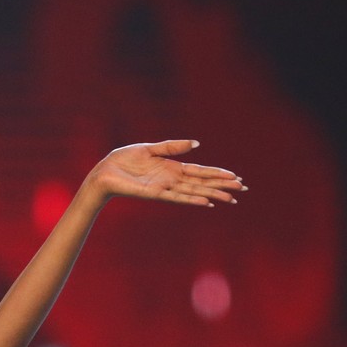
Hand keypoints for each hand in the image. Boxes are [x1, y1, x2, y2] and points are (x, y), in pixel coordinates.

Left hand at [83, 140, 244, 207]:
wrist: (104, 171)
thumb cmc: (124, 161)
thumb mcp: (150, 148)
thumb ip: (172, 147)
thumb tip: (196, 144)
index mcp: (172, 168)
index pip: (200, 172)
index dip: (217, 174)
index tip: (236, 177)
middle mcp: (171, 180)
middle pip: (202, 183)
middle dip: (222, 186)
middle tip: (242, 190)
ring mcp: (164, 188)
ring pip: (194, 192)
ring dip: (212, 195)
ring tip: (230, 199)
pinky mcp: (154, 194)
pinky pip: (177, 197)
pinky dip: (191, 200)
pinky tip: (205, 202)